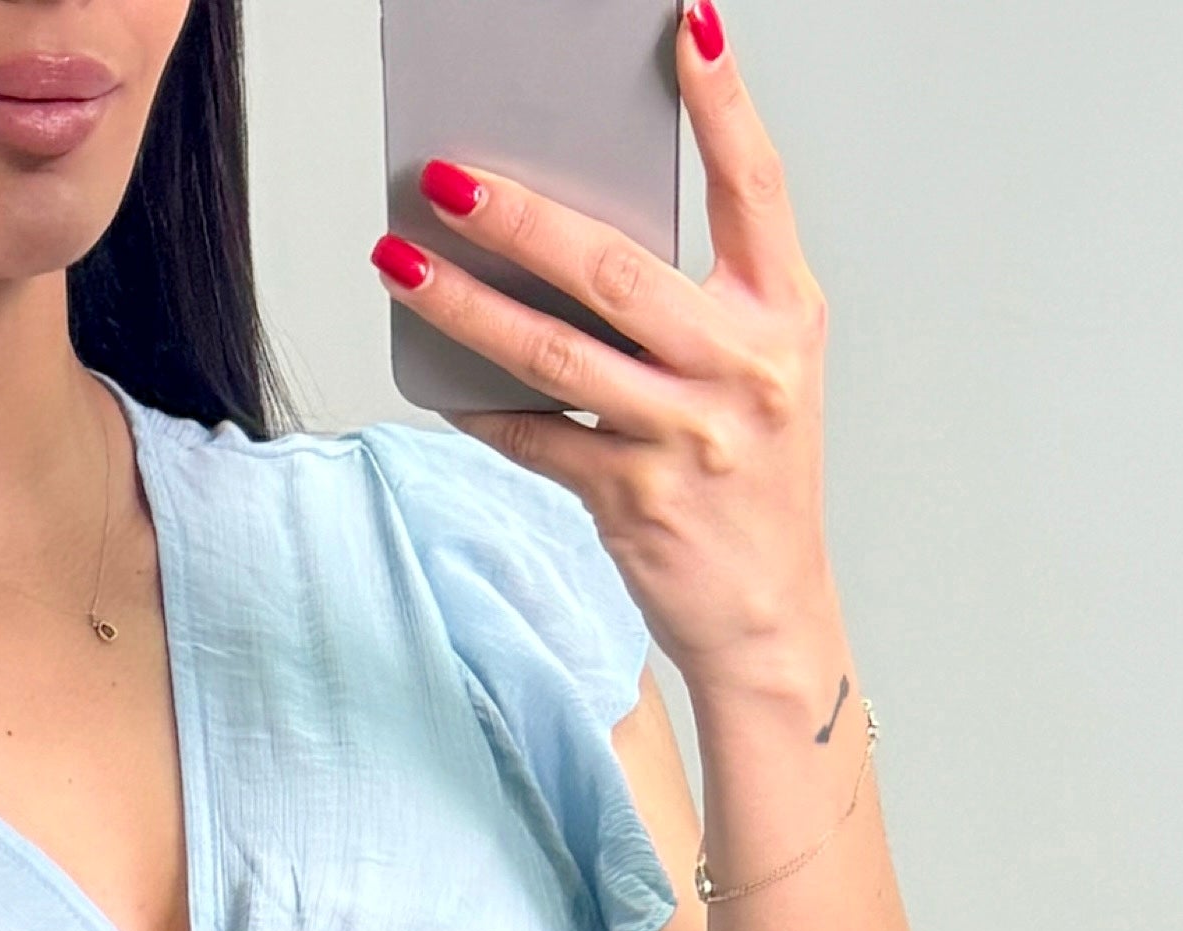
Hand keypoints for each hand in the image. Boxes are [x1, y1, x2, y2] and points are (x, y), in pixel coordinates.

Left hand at [379, 8, 836, 700]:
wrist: (770, 618)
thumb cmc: (752, 477)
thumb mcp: (758, 368)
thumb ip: (697, 295)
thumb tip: (573, 225)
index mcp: (784, 313)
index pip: (754, 184)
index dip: (722, 101)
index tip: (685, 24)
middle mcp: (743, 369)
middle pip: (615, 269)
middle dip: (518, 217)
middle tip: (446, 174)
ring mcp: (688, 438)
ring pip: (555, 354)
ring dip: (464, 304)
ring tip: (399, 260)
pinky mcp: (635, 501)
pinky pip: (536, 439)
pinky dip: (480, 409)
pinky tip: (436, 378)